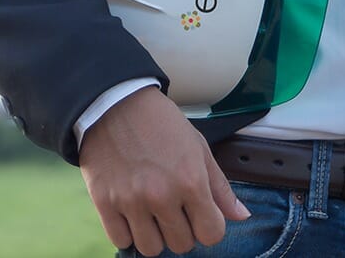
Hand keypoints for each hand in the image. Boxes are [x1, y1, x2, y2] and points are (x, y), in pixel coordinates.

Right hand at [79, 86, 250, 256]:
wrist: (113, 101)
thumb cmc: (158, 121)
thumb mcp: (197, 146)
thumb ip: (220, 186)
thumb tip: (241, 216)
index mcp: (190, 181)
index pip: (211, 235)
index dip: (207, 226)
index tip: (198, 214)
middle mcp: (161, 195)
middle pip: (181, 245)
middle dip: (180, 230)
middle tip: (171, 209)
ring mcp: (130, 200)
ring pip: (150, 248)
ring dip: (153, 235)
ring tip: (149, 213)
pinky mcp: (104, 201)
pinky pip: (120, 241)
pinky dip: (126, 232)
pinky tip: (129, 213)